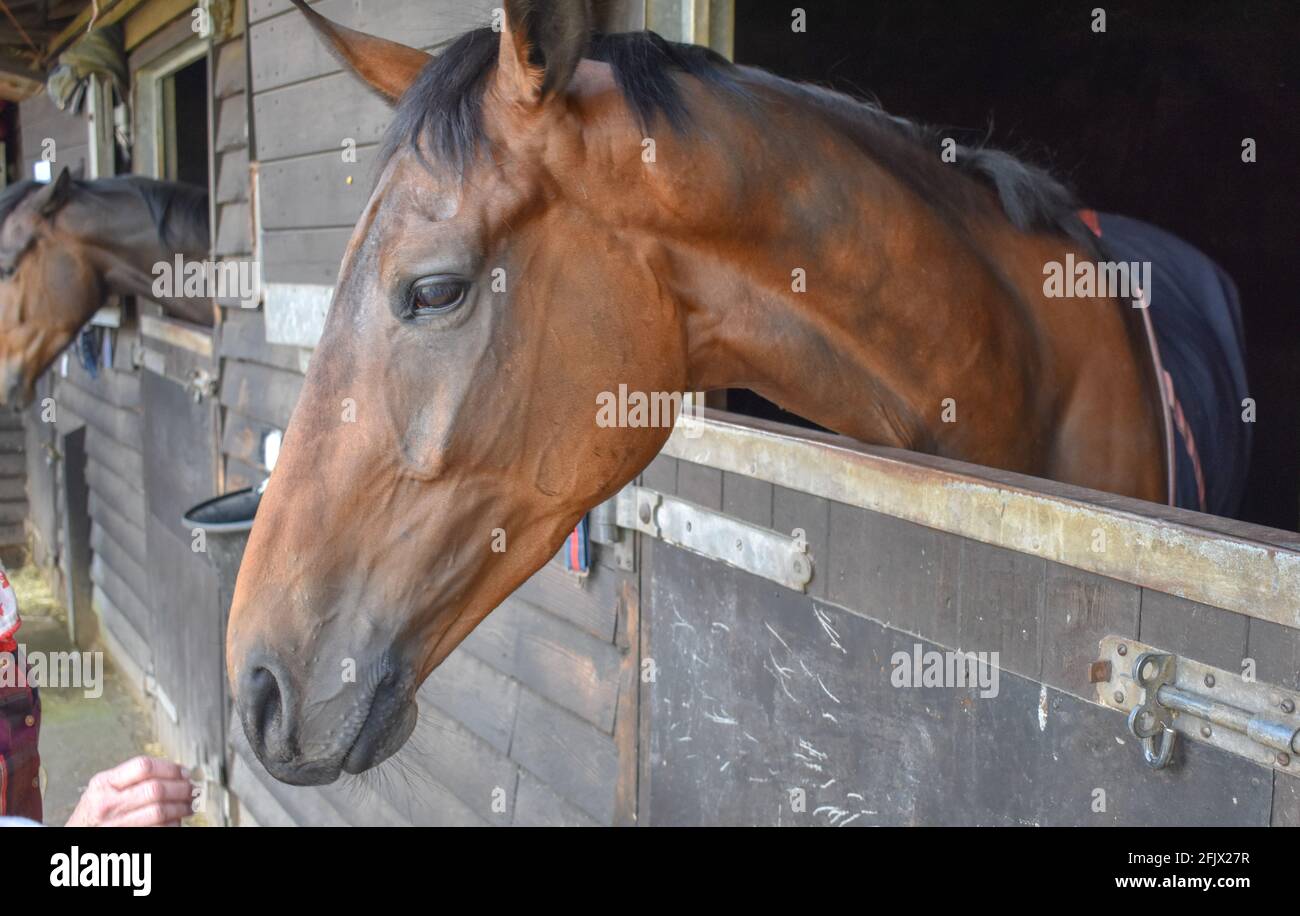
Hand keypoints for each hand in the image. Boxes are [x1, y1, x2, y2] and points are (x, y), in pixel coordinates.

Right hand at [65, 756, 197, 826]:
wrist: (77, 838)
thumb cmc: (94, 814)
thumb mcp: (103, 789)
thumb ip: (131, 778)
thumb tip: (177, 772)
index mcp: (103, 784)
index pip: (143, 767)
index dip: (170, 768)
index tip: (184, 771)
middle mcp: (107, 804)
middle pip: (156, 790)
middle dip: (181, 788)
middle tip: (192, 789)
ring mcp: (115, 825)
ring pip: (160, 812)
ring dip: (181, 807)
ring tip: (189, 805)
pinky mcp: (126, 838)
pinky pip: (159, 830)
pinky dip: (173, 824)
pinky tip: (175, 820)